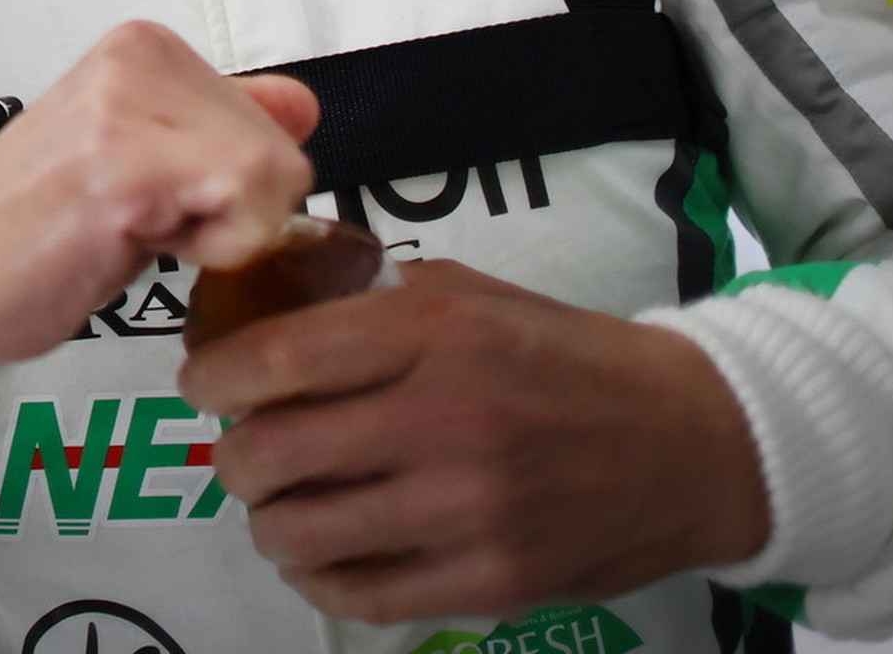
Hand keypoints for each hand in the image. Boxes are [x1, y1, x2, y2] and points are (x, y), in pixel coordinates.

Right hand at [0, 20, 316, 362]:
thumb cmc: (39, 225)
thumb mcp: (140, 154)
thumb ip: (220, 124)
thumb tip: (303, 106)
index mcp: (143, 47)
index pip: (271, 120)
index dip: (230, 188)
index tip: (156, 201)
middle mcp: (138, 57)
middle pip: (280, 150)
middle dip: (229, 212)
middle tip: (139, 222)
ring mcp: (127, 107)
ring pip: (272, 175)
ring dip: (218, 234)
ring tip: (132, 230)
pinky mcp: (126, 167)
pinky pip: (246, 204)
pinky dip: (213, 247)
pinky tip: (137, 243)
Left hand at [183, 260, 770, 622]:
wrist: (692, 441)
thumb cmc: (568, 357)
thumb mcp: (473, 296)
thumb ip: (375, 300)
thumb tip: (274, 299)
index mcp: (434, 335)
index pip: (280, 358)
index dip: (216, 377)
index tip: (200, 384)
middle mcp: (444, 421)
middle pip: (274, 453)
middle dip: (231, 457)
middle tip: (238, 452)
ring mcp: (467, 511)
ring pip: (303, 534)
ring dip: (268, 522)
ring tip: (277, 506)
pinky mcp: (492, 582)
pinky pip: (362, 595)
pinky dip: (319, 579)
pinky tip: (318, 557)